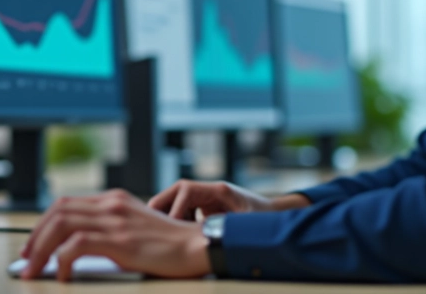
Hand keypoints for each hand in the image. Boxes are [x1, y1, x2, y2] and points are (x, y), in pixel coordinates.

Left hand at [19, 189, 210, 281]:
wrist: (198, 246)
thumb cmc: (169, 244)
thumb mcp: (135, 227)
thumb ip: (110, 229)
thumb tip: (77, 248)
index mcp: (114, 199)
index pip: (65, 204)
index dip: (42, 225)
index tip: (32, 246)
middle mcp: (112, 204)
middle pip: (57, 211)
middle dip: (34, 237)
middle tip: (26, 260)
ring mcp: (116, 220)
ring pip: (62, 226)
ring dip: (40, 249)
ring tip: (34, 270)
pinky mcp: (121, 240)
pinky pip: (78, 244)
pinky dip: (62, 260)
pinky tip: (63, 275)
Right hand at [149, 179, 310, 220]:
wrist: (275, 214)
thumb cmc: (264, 219)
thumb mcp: (245, 223)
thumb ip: (225, 226)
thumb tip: (204, 234)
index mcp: (219, 190)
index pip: (187, 190)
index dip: (175, 206)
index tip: (170, 224)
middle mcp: (210, 191)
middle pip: (177, 191)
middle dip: (161, 205)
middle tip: (149, 223)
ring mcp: (207, 198)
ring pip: (177, 200)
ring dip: (166, 213)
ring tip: (160, 231)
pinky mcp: (206, 207)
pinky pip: (184, 210)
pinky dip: (176, 220)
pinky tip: (176, 234)